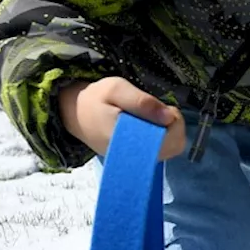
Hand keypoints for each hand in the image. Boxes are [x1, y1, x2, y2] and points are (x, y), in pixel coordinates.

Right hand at [58, 77, 185, 160]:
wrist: (74, 114)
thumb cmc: (95, 100)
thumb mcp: (116, 89)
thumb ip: (142, 102)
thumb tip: (169, 116)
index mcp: (130, 142)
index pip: (171, 142)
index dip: (175, 122)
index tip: (165, 107)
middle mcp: (134, 157)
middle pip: (175, 146)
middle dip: (174, 126)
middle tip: (160, 110)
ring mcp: (135, 160)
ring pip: (170, 149)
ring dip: (169, 131)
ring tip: (153, 116)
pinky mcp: (135, 158)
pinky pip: (160, 150)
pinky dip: (162, 136)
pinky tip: (149, 124)